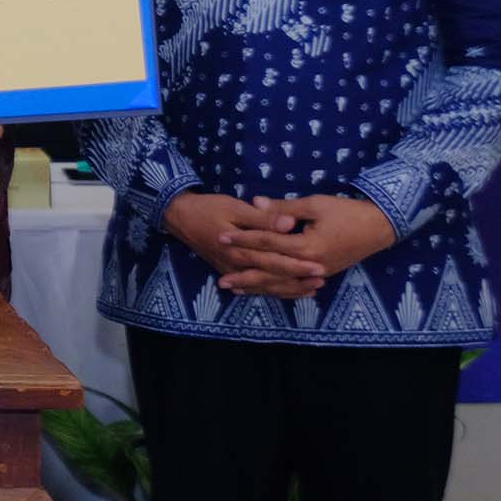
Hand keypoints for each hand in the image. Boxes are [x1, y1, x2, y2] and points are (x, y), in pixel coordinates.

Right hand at [164, 192, 325, 298]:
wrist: (179, 216)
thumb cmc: (208, 208)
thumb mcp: (235, 207)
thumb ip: (263, 219)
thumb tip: (289, 224)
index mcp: (240, 250)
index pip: (274, 261)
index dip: (297, 265)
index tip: (319, 266)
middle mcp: (236, 266)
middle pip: (272, 278)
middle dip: (298, 281)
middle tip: (321, 281)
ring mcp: (232, 272)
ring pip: (265, 287)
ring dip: (288, 289)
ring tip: (312, 290)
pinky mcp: (230, 272)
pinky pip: (255, 287)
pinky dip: (273, 291)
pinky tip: (287, 292)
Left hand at [218, 195, 397, 286]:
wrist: (380, 227)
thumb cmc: (346, 211)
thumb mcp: (314, 204)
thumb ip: (283, 208)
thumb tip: (254, 202)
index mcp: (306, 246)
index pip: (267, 243)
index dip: (243, 239)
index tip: (221, 237)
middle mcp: (309, 265)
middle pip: (270, 270)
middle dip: (244, 272)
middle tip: (220, 279)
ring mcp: (317, 274)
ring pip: (281, 283)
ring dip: (257, 287)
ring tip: (234, 289)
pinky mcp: (321, 275)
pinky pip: (294, 286)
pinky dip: (276, 289)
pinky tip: (262, 291)